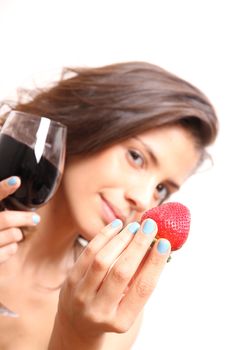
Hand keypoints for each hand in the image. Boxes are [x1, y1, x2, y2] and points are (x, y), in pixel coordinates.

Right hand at [0, 176, 39, 262]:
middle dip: (24, 218)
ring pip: (12, 235)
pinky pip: (10, 250)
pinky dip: (12, 247)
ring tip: (14, 234)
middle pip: (6, 219)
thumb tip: (14, 188)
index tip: (16, 180)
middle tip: (35, 219)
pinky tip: (7, 246)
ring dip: (17, 234)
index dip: (2, 188)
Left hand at [54, 218, 170, 345]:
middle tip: (150, 226)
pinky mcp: (70, 281)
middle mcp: (100, 310)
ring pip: (102, 260)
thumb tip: (158, 245)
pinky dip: (104, 237)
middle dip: (138, 246)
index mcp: (121, 321)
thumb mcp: (129, 303)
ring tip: (134, 226)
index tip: (164, 243)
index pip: (142, 288)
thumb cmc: (113, 309)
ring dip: (121, 239)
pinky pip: (88, 253)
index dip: (154, 264)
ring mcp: (81, 296)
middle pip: (121, 272)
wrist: (77, 324)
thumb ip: (141, 278)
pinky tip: (117, 226)